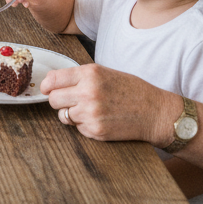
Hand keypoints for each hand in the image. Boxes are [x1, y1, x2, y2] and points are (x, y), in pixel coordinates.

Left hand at [40, 63, 177, 145]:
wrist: (156, 113)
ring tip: (90, 109)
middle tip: (70, 100)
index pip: (52, 80)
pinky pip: (77, 128)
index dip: (47, 86)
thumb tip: (50, 82)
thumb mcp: (105, 72)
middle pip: (53, 99)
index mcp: (89, 74)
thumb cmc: (131, 90)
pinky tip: (100, 119)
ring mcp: (91, 113)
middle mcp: (88, 93)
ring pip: (63, 115)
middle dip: (58, 100)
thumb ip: (78, 76)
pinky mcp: (96, 131)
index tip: (47, 89)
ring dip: (71, 114)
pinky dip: (84, 125)